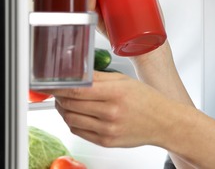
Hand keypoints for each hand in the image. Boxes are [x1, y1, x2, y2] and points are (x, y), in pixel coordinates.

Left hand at [46, 71, 176, 148]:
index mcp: (116, 93)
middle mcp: (111, 112)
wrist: (164, 122)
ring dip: (63, 110)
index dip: (59, 87)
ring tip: (65, 102)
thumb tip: (77, 72)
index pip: (77, 89)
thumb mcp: (124, 81)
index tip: (50, 83)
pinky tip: (76, 114)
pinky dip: (72, 122)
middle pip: (71, 104)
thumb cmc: (147, 100)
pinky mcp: (105, 142)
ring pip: (71, 120)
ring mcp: (107, 130)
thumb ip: (99, 76)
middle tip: (57, 91)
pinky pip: (79, 132)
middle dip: (59, 97)